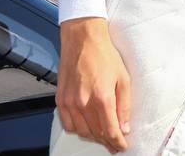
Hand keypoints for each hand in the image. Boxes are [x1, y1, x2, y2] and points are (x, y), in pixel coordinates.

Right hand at [57, 18, 130, 152]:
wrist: (82, 40)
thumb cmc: (104, 55)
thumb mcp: (123, 79)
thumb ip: (124, 106)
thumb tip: (125, 127)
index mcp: (102, 97)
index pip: (110, 131)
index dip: (117, 143)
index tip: (122, 146)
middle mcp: (83, 102)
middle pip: (96, 134)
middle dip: (107, 142)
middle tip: (114, 143)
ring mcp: (69, 102)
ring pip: (81, 132)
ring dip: (93, 137)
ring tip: (102, 136)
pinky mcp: (60, 99)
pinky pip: (67, 124)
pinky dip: (77, 130)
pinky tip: (86, 127)